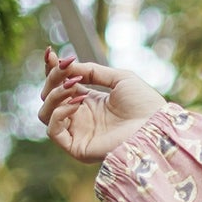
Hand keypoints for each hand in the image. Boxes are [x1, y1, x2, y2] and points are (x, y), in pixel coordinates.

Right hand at [39, 48, 165, 165]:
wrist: (157, 126)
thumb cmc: (145, 104)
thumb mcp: (118, 78)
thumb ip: (92, 71)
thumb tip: (67, 65)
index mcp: (88, 102)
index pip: (59, 86)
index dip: (52, 70)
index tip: (50, 53)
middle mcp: (80, 118)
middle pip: (49, 97)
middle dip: (53, 78)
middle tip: (66, 68)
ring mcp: (77, 134)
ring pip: (45, 113)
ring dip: (55, 94)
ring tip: (74, 86)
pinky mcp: (77, 148)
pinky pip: (52, 130)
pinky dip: (59, 112)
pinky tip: (77, 102)